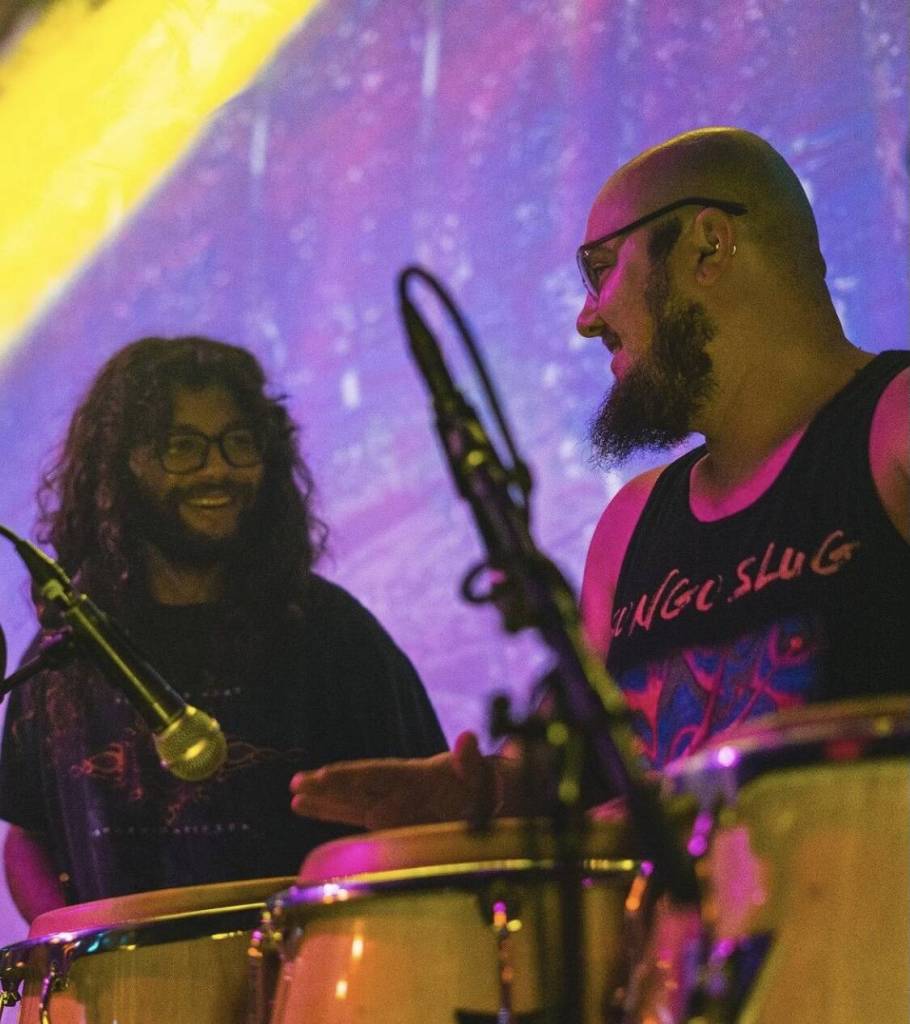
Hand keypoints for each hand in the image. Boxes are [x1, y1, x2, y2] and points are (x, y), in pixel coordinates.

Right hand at [289, 731, 491, 829]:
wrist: (481, 799)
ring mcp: (387, 803)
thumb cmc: (479, 786)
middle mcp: (394, 787)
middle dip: (327, 784)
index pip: (376, 774)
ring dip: (322, 798)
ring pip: (348, 799)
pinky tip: (304, 808)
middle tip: (295, 783)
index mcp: (412, 776)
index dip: (351, 775)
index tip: (326, 775)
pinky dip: (328, 812)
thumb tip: (469, 738)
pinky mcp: (385, 820)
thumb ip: (470, 761)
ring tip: (293, 795)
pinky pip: (351, 815)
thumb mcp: (479, 774)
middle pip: (355, 785)